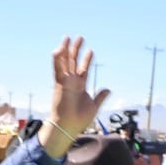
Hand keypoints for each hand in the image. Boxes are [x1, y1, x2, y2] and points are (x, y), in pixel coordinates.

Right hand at [38, 36, 109, 158]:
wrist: (68, 126)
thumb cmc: (79, 120)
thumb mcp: (94, 106)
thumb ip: (100, 97)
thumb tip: (108, 89)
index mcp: (79, 86)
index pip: (83, 69)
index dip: (87, 59)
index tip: (91, 50)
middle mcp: (72, 82)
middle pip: (73, 62)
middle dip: (76, 49)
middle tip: (80, 37)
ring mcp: (65, 81)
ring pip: (65, 62)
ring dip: (66, 50)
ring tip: (68, 38)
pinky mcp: (60, 83)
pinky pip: (57, 69)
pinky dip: (57, 59)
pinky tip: (58, 49)